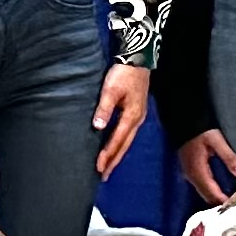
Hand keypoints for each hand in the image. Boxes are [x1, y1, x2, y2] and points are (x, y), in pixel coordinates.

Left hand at [92, 63, 153, 178]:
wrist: (138, 59)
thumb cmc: (123, 73)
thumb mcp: (111, 90)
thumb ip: (104, 109)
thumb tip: (97, 127)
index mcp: (132, 116)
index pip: (117, 141)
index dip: (107, 155)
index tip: (98, 168)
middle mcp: (137, 120)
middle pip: (124, 146)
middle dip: (113, 161)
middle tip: (103, 176)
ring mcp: (138, 117)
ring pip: (126, 141)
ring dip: (117, 155)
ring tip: (107, 167)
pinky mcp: (135, 112)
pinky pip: (127, 134)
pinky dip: (120, 144)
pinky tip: (114, 148)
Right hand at [174, 127, 235, 202]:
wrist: (182, 122)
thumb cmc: (200, 130)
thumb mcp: (217, 141)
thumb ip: (229, 157)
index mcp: (198, 171)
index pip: (213, 194)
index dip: (225, 202)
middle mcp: (192, 176)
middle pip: (207, 197)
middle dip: (221, 203)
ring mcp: (189, 174)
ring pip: (203, 193)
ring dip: (216, 198)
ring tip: (231, 200)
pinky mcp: (190, 171)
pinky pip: (201, 187)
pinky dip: (211, 192)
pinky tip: (220, 191)